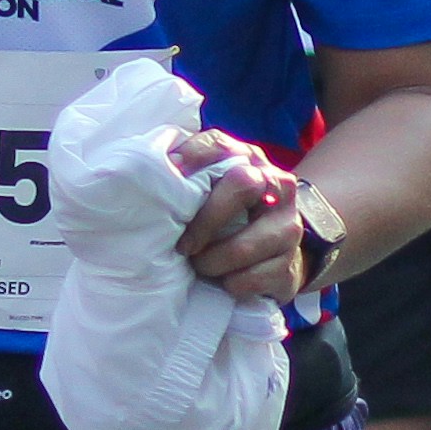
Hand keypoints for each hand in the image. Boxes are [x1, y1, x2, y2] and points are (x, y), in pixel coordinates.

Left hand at [166, 129, 315, 301]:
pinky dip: (230, 284)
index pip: (219, 145)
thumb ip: (187, 177)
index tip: (169, 175)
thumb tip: (140, 173)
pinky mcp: (290, 266)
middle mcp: (276, 186)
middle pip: (242, 185)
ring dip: (211, 262)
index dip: (192, 157)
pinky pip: (252, 279)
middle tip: (183, 245)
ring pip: (243, 245)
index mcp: (248, 161)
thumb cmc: (228, 218)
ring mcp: (288, 226)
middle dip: (205, 220)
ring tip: (199, 265)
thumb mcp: (211, 190)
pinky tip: (224, 280)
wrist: (275, 254)